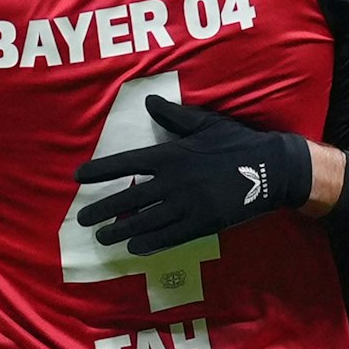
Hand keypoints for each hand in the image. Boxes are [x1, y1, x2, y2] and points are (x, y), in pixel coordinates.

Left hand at [73, 95, 310, 254]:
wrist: (269, 169)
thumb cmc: (236, 142)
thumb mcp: (205, 122)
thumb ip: (173, 115)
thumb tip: (148, 101)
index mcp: (171, 154)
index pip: (126, 163)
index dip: (101, 170)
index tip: (79, 177)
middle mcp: (173, 182)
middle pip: (129, 198)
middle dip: (103, 210)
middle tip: (82, 219)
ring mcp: (187, 206)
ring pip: (145, 221)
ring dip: (120, 231)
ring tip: (102, 237)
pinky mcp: (202, 224)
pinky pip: (169, 237)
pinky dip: (150, 243)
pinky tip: (135, 247)